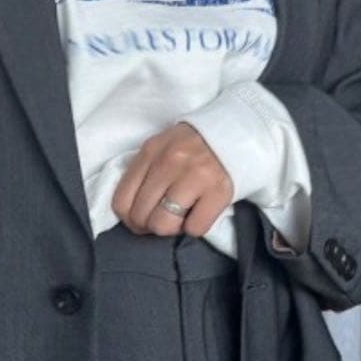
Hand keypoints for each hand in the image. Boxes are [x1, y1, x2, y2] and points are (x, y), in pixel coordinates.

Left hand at [111, 121, 233, 237]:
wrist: (238, 131)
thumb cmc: (195, 145)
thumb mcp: (161, 148)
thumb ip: (144, 172)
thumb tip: (131, 212)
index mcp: (150, 152)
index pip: (121, 201)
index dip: (129, 219)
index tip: (141, 219)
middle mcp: (170, 163)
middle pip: (141, 217)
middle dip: (150, 225)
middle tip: (164, 218)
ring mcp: (195, 177)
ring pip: (164, 225)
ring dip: (172, 228)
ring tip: (182, 216)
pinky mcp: (219, 191)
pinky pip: (194, 229)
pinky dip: (196, 227)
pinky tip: (201, 212)